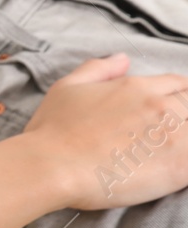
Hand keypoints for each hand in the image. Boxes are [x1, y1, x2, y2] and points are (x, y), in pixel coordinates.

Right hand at [23, 52, 187, 209]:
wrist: (54, 166)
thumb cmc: (54, 128)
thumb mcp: (68, 86)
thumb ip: (99, 69)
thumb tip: (123, 59)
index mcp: (137, 87)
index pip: (179, 83)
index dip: (179, 93)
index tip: (174, 106)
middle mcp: (160, 108)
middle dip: (186, 112)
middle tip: (171, 128)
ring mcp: (173, 138)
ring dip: (187, 134)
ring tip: (170, 147)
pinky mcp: (179, 169)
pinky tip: (174, 165)